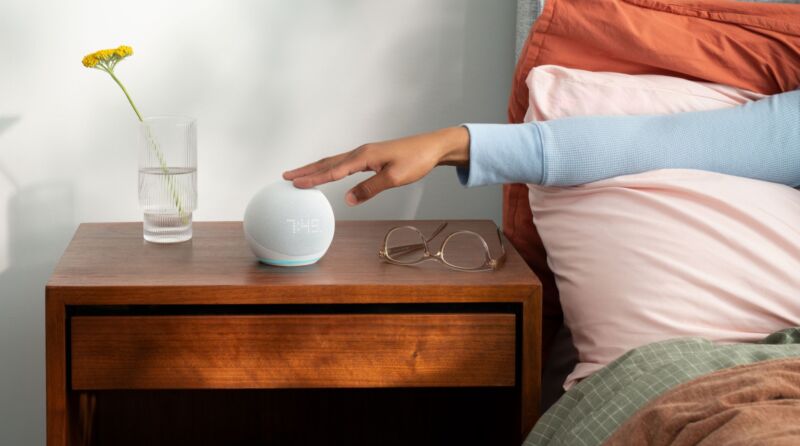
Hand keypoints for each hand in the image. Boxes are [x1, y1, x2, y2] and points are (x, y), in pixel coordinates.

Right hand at [283, 126, 469, 205]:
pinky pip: (343, 163)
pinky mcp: (370, 156)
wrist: (432, 147)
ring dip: (315, 168)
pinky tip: (328, 173)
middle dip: (306, 171)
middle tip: (286, 177)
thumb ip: (370, 189)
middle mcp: (360, 152)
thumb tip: (348, 200)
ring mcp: (364, 153)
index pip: (334, 171)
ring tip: (299, 174)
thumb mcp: (394, 179)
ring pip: (334, 162)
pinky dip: (330, 168)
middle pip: (327, 163)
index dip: (314, 179)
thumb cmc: (416, 160)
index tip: (296, 184)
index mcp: (364, 156)